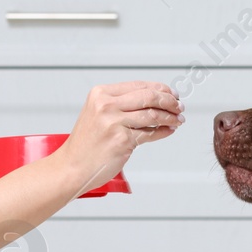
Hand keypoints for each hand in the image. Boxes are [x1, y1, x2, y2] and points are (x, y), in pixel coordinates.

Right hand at [54, 81, 183, 194]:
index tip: (172, 94)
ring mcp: (114, 123)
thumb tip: (154, 99)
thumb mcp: (98, 114)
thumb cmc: (86, 144)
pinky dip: (163, 131)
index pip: (138, 85)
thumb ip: (122, 104)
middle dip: (169, 101)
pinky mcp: (122, 140)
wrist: (72, 166)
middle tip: (179, 106)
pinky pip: (150, 133)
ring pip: (152, 115)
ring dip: (170, 117)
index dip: (160, 89)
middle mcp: (106, 105)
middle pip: (148, 97)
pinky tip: (169, 130)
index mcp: (100, 94)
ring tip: (177, 119)